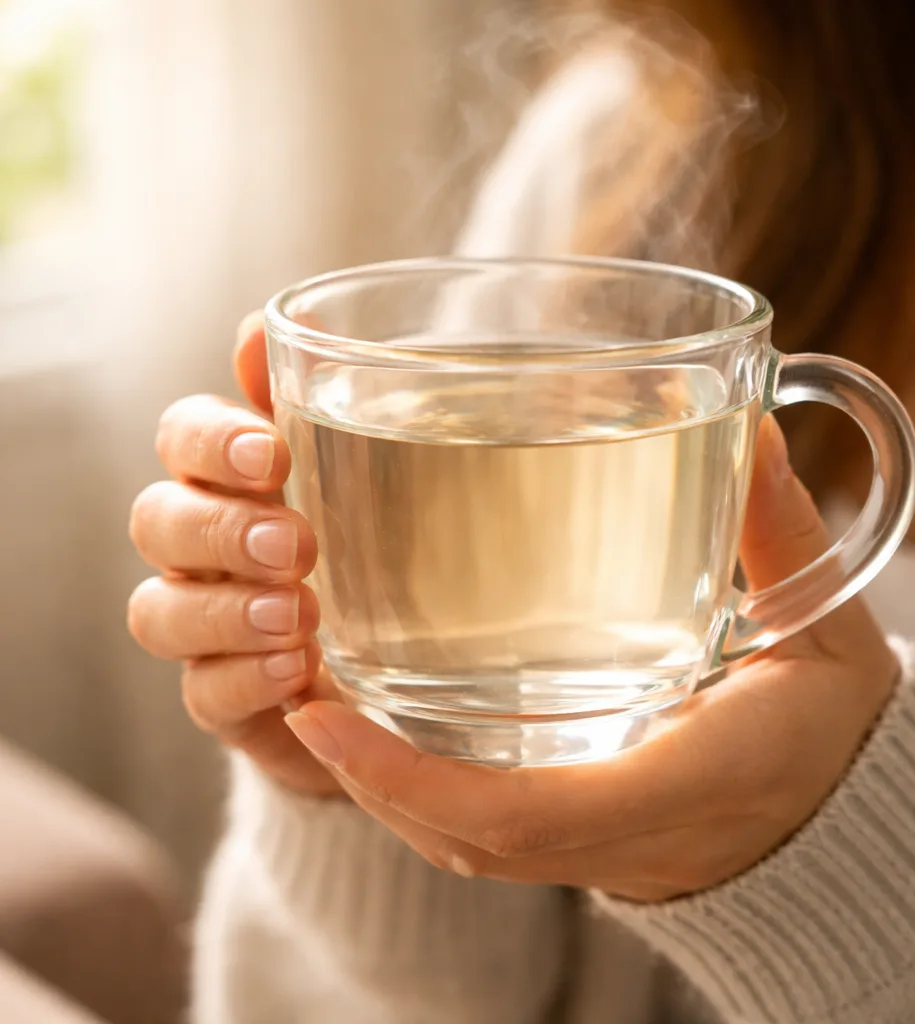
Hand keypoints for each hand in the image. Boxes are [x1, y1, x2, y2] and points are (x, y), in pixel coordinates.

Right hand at [127, 314, 341, 795]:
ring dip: (223, 610)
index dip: (211, 442)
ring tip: (299, 613)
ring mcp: (210, 630)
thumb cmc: (387, 548)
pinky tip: (299, 670)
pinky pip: (203, 695)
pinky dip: (243, 680)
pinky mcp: (230, 701)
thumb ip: (324, 405)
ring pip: (159, 612)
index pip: (183, 439)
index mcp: (235, 483)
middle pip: (156, 521)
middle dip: (218, 528)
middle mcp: (206, 552)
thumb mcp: (375, 473)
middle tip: (295, 543)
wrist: (405, 662)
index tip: (272, 454)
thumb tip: (285, 323)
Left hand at [283, 415, 898, 899]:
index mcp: (678, 785)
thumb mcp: (822, 627)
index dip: (410, 777)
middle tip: (290, 684)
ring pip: (458, 838)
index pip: (523, 811)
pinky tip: (379, 725)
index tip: (322, 715)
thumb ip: (779, 530)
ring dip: (376, 781)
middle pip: (462, 833)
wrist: (836, 812)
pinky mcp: (583, 833)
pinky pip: (480, 831)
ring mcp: (594, 845)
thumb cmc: (830, 725)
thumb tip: (750, 429)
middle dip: (364, 774)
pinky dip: (415, 787)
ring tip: (313, 695)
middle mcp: (618, 833)